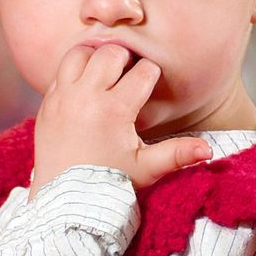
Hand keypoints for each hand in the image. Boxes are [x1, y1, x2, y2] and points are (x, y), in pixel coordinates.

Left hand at [29, 44, 210, 192]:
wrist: (65, 202)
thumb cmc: (108, 185)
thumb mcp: (146, 169)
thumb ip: (178, 154)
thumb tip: (209, 150)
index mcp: (114, 110)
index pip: (143, 72)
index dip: (152, 75)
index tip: (150, 87)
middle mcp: (85, 97)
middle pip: (111, 52)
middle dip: (126, 60)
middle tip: (129, 75)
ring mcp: (62, 98)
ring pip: (80, 53)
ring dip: (96, 57)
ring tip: (106, 73)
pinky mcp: (46, 104)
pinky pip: (60, 72)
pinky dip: (74, 73)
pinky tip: (86, 89)